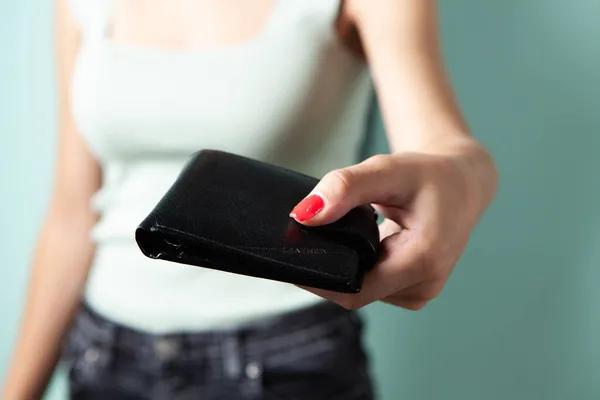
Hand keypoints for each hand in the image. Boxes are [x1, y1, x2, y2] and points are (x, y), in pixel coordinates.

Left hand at [290, 139, 497, 309]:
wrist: (461, 183)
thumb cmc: (429, 174)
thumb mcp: (387, 169)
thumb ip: (345, 188)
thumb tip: (305, 215)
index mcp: (423, 260)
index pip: (355, 291)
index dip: (319, 280)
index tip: (292, 259)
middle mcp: (424, 284)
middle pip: (356, 293)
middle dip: (329, 270)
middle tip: (307, 238)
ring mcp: (420, 290)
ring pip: (362, 291)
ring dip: (345, 267)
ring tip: (341, 234)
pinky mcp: (413, 289)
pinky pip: (373, 286)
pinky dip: (359, 267)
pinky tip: (358, 244)